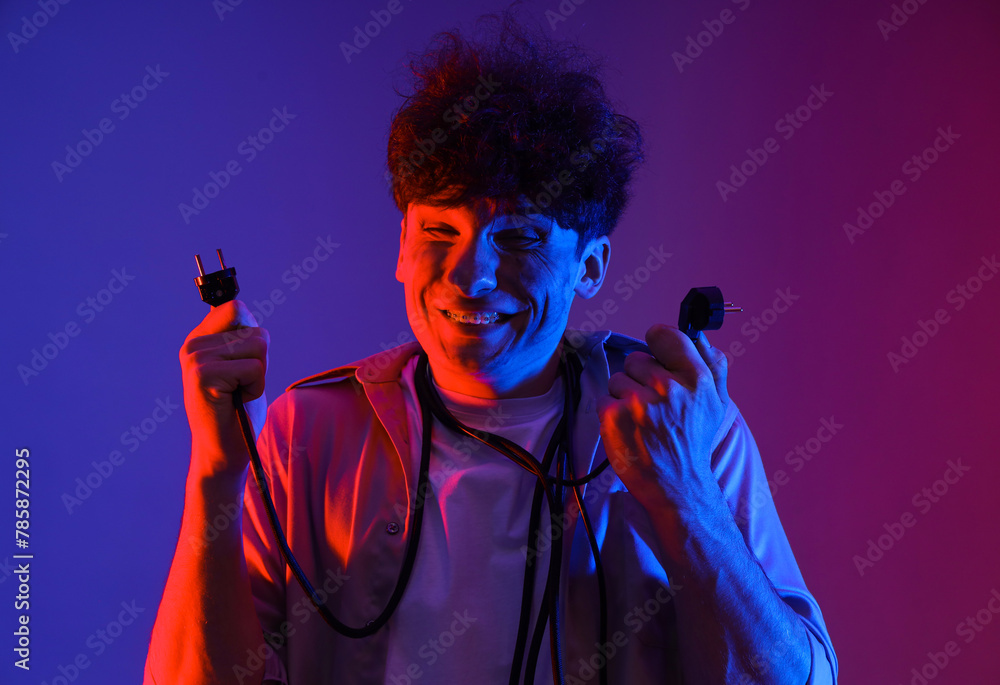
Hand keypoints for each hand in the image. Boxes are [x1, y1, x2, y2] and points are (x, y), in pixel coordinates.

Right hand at [179, 300, 268, 480]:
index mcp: (201, 339)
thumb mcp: (243, 365)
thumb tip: (242, 308)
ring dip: (259, 375)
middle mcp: (194, 345)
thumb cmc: (238, 410)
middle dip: (261, 360)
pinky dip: (255, 387)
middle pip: (255, 329)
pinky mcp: (204, 375)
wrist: (223, 451)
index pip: (236, 308)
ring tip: (238, 393)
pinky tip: (237, 401)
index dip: (253, 333)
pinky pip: (254, 367)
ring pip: (257, 346)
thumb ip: (242, 337)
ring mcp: (196, 359)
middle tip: (242, 385)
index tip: (244, 363)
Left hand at [596, 324, 728, 512]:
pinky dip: (610, 413)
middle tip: (653, 404)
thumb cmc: (694, 441)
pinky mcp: (614, 417)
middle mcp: (669, 388)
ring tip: (640, 419)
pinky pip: (603, 398)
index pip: (666, 336)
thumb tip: (701, 336)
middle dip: (640, 378)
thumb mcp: (716, 403)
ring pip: (618, 379)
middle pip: (636, 359)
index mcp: (697, 379)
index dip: (658, 344)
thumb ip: (714, 365)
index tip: (657, 357)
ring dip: (624, 396)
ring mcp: (639, 403)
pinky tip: (627, 429)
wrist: (677, 485)